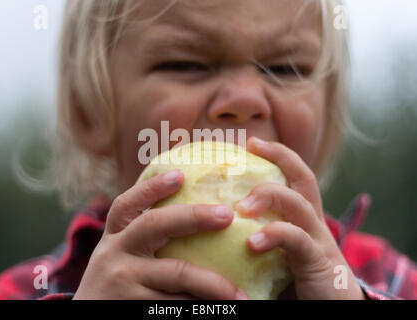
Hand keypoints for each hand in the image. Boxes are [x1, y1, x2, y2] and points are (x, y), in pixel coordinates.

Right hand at [73, 169, 249, 299]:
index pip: (127, 204)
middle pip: (154, 225)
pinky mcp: (135, 309)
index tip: (180, 174)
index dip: (152, 187)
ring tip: (241, 293)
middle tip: (228, 215)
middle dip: (194, 216)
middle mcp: (114, 254)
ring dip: (214, 282)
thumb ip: (143, 238)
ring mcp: (123, 283)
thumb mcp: (119, 257)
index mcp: (114, 238)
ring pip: (177, 272)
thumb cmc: (116, 285)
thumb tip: (193, 218)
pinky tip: (222, 308)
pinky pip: (177, 304)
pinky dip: (201, 305)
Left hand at [236, 137, 364, 299]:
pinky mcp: (319, 262)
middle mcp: (313, 225)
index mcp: (303, 222)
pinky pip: (297, 239)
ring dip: (270, 195)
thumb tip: (213, 231)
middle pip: (304, 178)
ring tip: (242, 206)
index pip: (294, 178)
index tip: (251, 142)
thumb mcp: (274, 259)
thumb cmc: (297, 289)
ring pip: (299, 203)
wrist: (333, 314)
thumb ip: (255, 240)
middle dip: (281, 156)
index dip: (277, 156)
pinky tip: (252, 243)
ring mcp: (318, 241)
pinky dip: (274, 235)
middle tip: (252, 145)